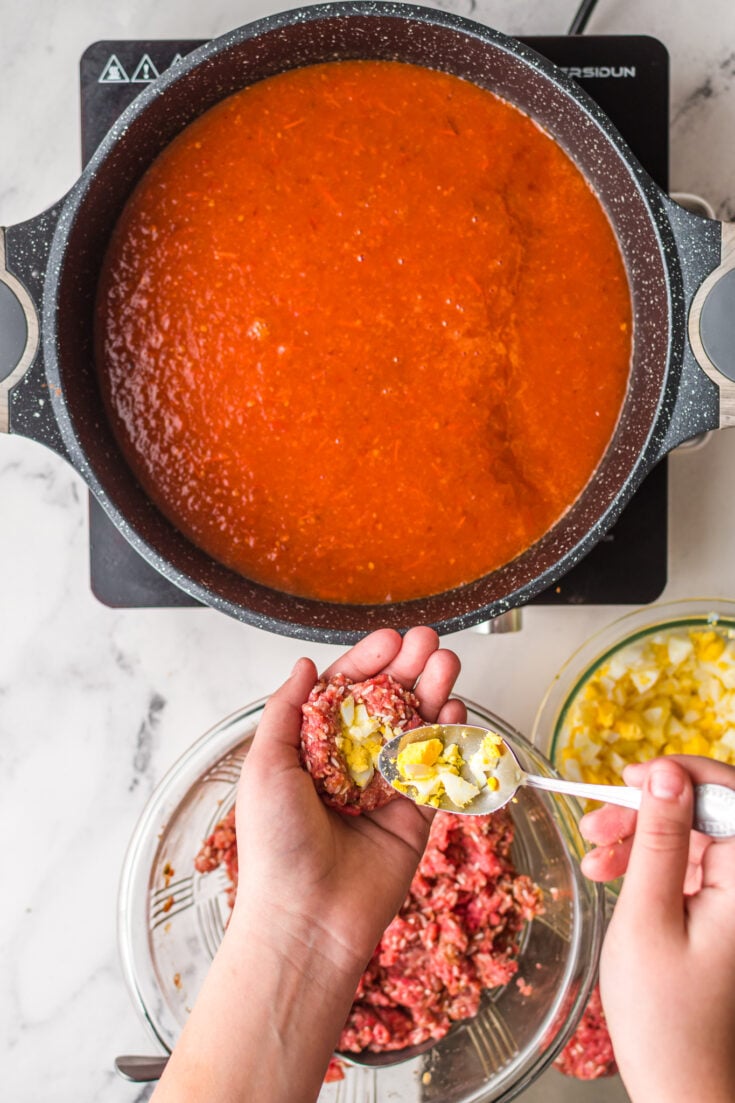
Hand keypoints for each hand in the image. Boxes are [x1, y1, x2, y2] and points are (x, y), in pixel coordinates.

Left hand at [152, 627, 464, 1102]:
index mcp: (312, 749)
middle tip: (428, 641)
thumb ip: (286, 710)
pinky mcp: (415, 817)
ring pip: (416, 730)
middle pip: (386, 704)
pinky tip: (455, 712)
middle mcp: (350, 765)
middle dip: (409, 669)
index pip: (344, 692)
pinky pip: (437, 771)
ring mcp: (384, 789)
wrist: (306, 918)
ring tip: (447, 664)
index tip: (390, 639)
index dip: (367, 662)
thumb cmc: (275, 846)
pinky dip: (449, 740)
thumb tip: (303, 664)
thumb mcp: (264, 765)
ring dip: (433, 694)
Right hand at [580, 756, 734, 1102]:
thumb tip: (666, 775)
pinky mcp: (720, 913)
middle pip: (705, 811)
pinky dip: (646, 864)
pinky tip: (609, 875)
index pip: (729, 793)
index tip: (630, 778)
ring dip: (639, 837)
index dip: (681, 772)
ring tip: (592, 857)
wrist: (686, 1091)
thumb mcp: (650, 917)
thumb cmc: (667, 1018)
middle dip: (648, 808)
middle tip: (594, 822)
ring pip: (690, 836)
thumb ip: (659, 840)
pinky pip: (686, 866)